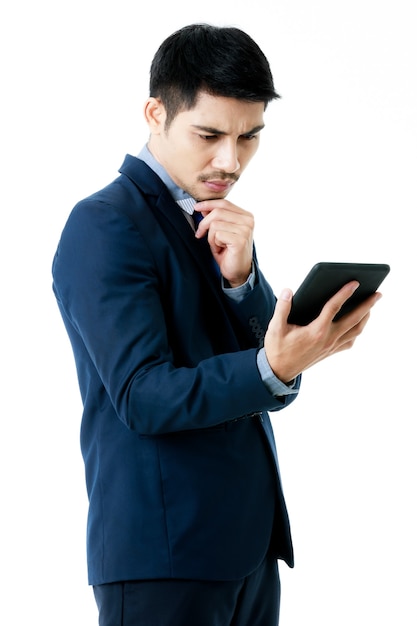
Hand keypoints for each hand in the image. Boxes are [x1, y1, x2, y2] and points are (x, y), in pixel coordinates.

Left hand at [194, 200, 253, 286]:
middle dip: (204, 223)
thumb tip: (203, 208)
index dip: (208, 204)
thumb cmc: (229, 252)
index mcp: (246, 216)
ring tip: (218, 245)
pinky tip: (221, 249)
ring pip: (215, 224)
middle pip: (217, 212)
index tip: (196, 207)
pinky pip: (217, 235)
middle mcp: (248, 221)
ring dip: (211, 237)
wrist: (237, 272)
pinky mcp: (240, 240)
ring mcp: (245, 230)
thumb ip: (215, 218)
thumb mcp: (220, 231)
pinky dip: (214, 243)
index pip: (224, 203)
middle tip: (200, 234)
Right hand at [264, 281, 382, 382]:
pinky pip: (349, 341)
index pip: (334, 307)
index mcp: (316, 331)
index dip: (345, 293)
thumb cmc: (277, 348)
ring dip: (365, 318)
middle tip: (378, 294)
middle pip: (354, 319)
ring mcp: (331, 347)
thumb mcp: (275, 327)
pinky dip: (356, 331)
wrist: (279, 371)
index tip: (355, 283)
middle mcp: (328, 339)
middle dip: (368, 305)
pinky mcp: (330, 352)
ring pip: (355, 331)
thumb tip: (288, 291)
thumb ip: (282, 307)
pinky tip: (356, 324)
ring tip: (370, 306)